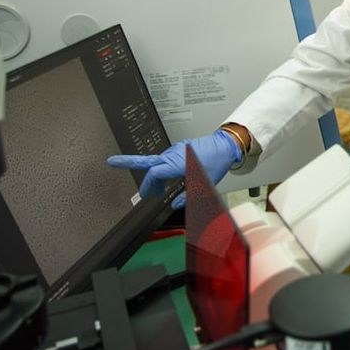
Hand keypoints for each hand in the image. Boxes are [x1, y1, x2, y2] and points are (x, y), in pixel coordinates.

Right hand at [107, 130, 241, 208]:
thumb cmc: (217, 161)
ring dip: (155, 173)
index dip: (147, 185)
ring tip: (159, 188)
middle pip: (148, 161)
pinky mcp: (181, 146)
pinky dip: (162, 166)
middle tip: (122, 167)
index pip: (153, 173)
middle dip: (132, 164)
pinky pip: (167, 156)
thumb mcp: (204, 184)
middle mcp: (174, 154)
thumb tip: (176, 204)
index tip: (146, 194)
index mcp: (177, 163)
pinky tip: (168, 174)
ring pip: (158, 160)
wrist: (227, 145)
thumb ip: (187, 197)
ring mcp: (177, 148)